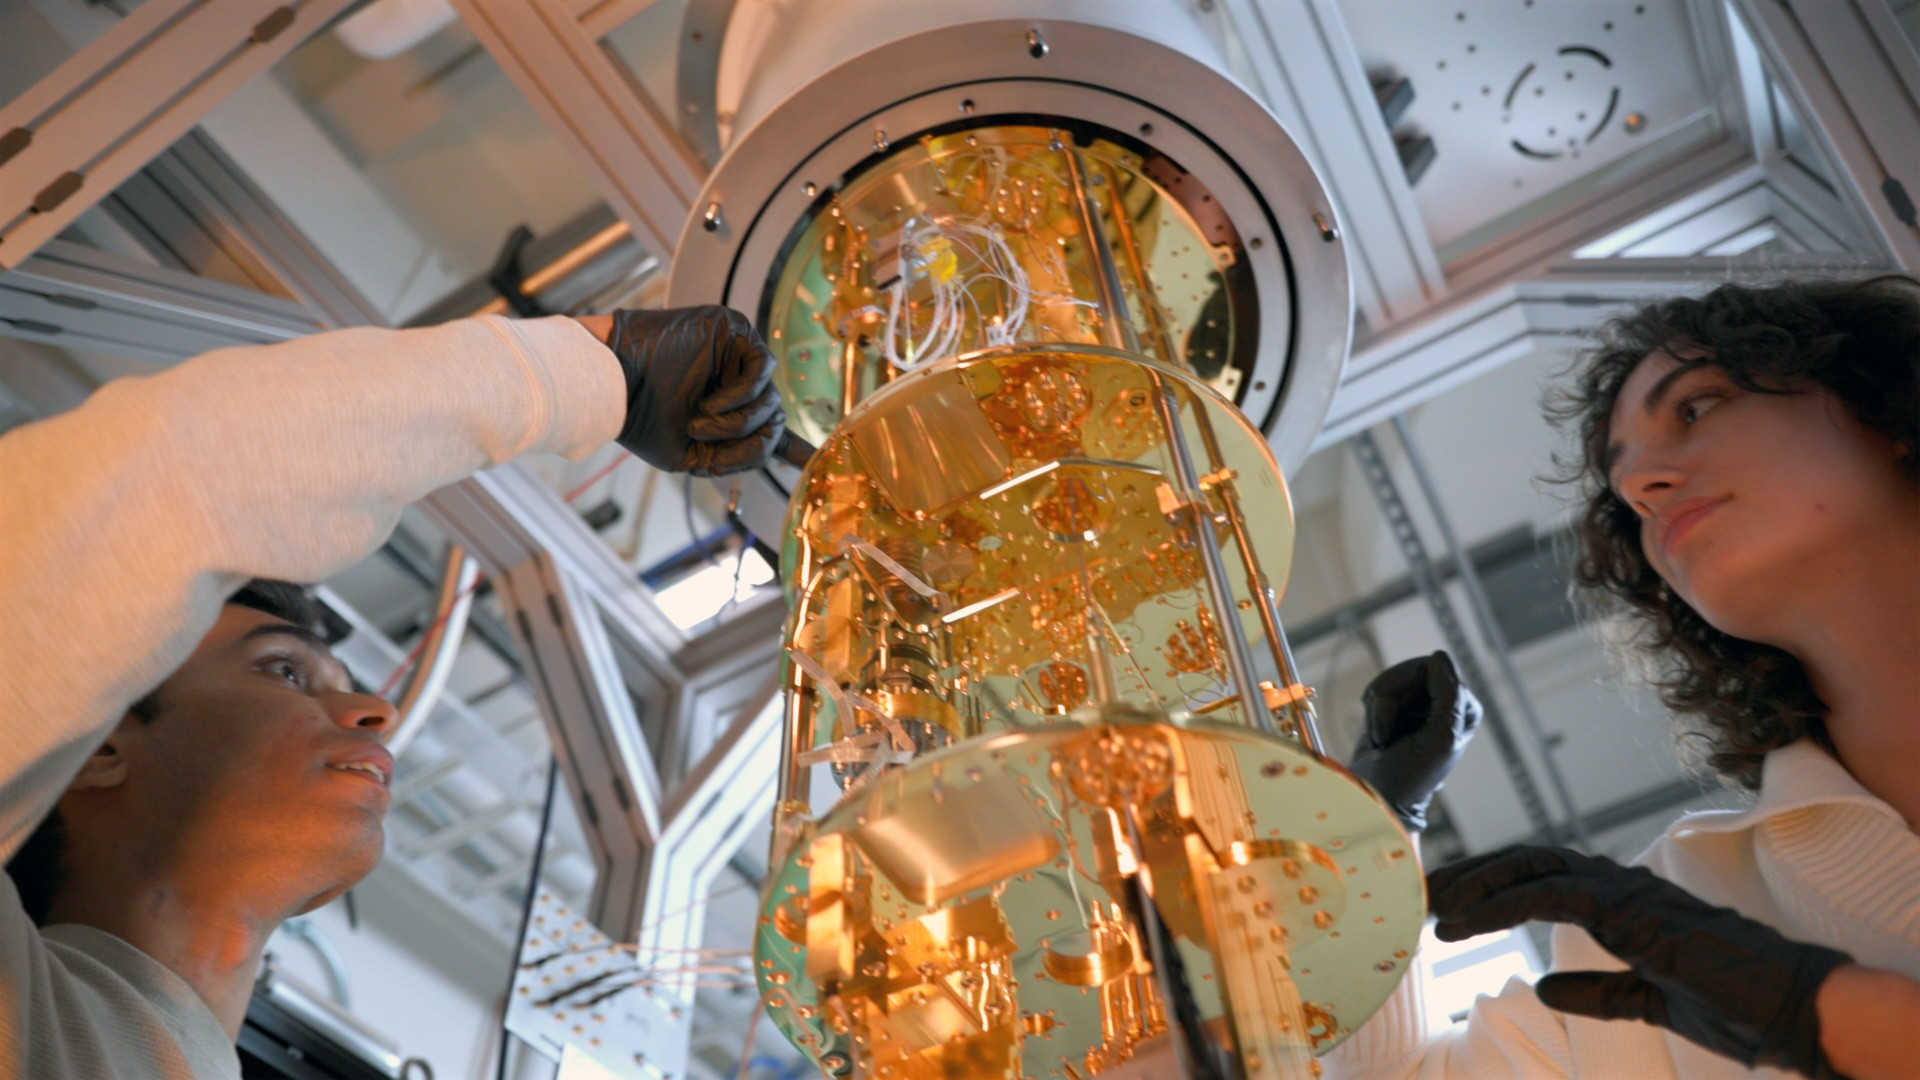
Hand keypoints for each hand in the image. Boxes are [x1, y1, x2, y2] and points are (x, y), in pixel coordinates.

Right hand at [604, 306, 784, 475]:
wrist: (612, 384)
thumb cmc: (640, 417)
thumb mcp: (691, 454)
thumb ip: (732, 455)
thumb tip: (772, 452)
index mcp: (724, 405)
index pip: (767, 422)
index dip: (791, 445)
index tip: (809, 459)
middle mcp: (733, 379)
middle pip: (773, 416)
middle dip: (748, 439)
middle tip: (706, 437)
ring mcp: (735, 352)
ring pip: (770, 398)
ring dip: (735, 423)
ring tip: (699, 422)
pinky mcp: (733, 329)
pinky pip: (761, 370)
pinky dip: (740, 397)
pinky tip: (711, 404)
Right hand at [1346, 650, 1480, 830]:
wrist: (1377, 797)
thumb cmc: (1411, 775)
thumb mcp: (1439, 737)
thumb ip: (1448, 695)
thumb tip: (1439, 656)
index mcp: (1463, 708)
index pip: (1432, 669)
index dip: (1406, 685)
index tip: (1395, 717)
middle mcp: (1444, 703)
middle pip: (1408, 671)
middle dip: (1388, 700)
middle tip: (1385, 732)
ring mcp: (1418, 706)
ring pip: (1389, 681)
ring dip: (1378, 711)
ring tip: (1383, 739)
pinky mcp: (1396, 710)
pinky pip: (1377, 692)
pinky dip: (1371, 713)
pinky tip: (1378, 736)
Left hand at [1429, 845, 1852, 1077]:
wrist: (1790, 1008)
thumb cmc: (1733, 1004)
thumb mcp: (1647, 1001)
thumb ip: (1597, 991)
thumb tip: (1545, 988)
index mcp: (1623, 902)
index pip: (1543, 879)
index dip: (1492, 888)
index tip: (1449, 909)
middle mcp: (1619, 885)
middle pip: (1527, 862)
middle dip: (1472, 876)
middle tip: (1426, 897)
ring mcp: (1625, 891)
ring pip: (1532, 870)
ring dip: (1477, 887)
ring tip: (1435, 909)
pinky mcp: (1630, 910)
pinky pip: (1551, 896)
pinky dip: (1504, 904)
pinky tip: (1469, 921)